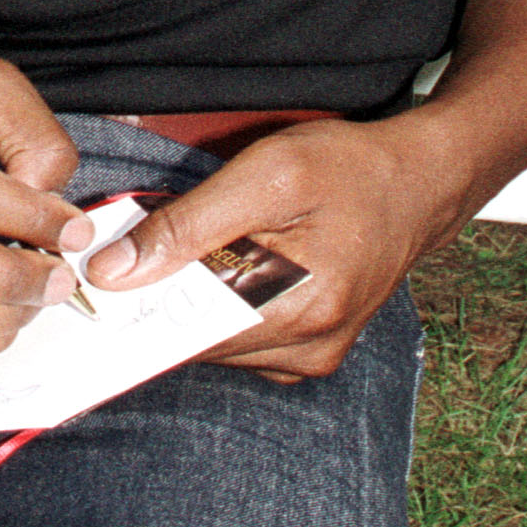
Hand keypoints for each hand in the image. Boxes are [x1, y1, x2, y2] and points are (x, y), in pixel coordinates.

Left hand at [87, 115, 459, 381]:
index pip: (184, 335)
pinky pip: (243, 340)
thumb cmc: (350, 169)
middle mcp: (308, 350)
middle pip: (197, 341)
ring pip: (216, 343)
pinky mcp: (314, 350)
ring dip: (193, 301)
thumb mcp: (267, 174)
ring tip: (206, 249)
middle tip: (151, 248)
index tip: (103, 277)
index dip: (135, 305)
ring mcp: (313, 356)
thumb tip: (114, 272)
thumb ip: (186, 226)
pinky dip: (222, 307)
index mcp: (299, 311)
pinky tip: (233, 267)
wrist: (422, 182)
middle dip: (165, 296)